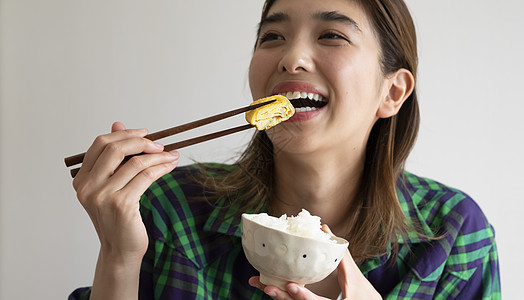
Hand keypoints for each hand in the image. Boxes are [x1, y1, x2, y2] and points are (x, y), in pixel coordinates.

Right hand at [73, 122, 178, 260]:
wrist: (120, 249)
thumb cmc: (118, 217)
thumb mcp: (112, 185)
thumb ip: (114, 157)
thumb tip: (118, 124)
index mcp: (81, 179)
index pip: (100, 144)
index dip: (124, 134)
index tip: (145, 133)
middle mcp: (87, 186)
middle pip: (115, 148)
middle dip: (142, 142)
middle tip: (160, 144)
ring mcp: (103, 196)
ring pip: (135, 163)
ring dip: (158, 156)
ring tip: (172, 155)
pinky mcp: (121, 204)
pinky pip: (146, 176)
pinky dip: (161, 167)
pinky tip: (170, 166)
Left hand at [248, 225, 381, 299]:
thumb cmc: (363, 294)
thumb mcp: (354, 277)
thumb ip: (341, 255)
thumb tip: (324, 229)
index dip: (304, 296)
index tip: (290, 285)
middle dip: (283, 298)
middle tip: (266, 288)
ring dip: (279, 297)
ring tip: (262, 285)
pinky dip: (284, 297)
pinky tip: (271, 288)